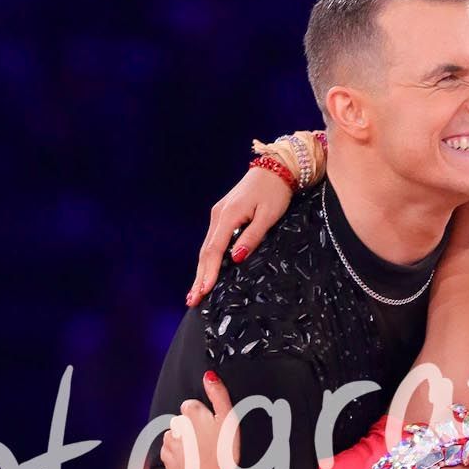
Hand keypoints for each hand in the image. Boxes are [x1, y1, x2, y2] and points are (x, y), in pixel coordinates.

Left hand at [161, 372, 233, 468]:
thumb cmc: (224, 453)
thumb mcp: (229, 420)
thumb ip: (219, 395)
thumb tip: (209, 375)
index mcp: (191, 412)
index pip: (191, 405)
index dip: (203, 416)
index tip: (212, 428)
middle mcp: (176, 424)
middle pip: (182, 420)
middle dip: (192, 428)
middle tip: (208, 443)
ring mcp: (170, 442)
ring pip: (175, 435)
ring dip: (184, 441)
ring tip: (200, 453)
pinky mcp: (166, 458)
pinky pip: (170, 450)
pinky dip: (178, 454)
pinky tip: (191, 461)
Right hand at [186, 168, 293, 306]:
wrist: (275, 168)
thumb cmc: (275, 191)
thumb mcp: (268, 215)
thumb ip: (252, 237)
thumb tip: (236, 258)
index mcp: (228, 216)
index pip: (215, 250)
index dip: (209, 273)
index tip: (203, 292)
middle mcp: (218, 215)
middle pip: (206, 252)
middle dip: (199, 277)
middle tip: (192, 300)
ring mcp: (218, 215)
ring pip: (207, 248)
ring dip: (201, 271)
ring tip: (196, 292)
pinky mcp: (223, 215)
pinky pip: (212, 241)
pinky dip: (208, 259)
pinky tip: (205, 271)